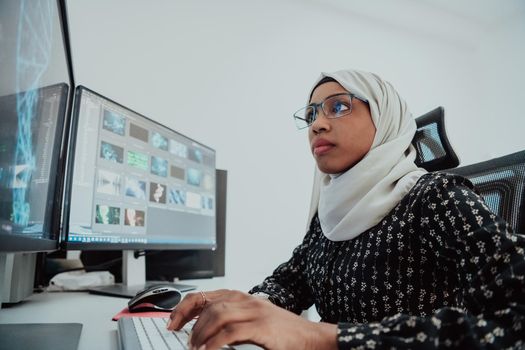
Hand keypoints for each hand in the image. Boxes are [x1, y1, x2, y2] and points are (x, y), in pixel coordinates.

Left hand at [167, 289, 336, 349]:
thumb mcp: (253, 319)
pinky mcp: (262, 326)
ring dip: (200, 332)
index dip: (185, 307)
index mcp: (242, 297)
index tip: (173, 321)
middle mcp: (246, 300)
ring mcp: (255, 312)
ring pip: (217, 315)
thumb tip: (204, 330)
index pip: (205, 295)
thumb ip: (231, 320)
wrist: (310, 337)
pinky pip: (231, 332)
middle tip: (179, 337)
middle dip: (187, 320)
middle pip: (208, 304)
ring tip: (193, 346)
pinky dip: (214, 342)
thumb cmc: (282, 331)